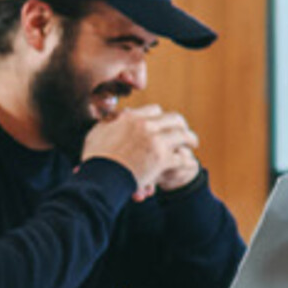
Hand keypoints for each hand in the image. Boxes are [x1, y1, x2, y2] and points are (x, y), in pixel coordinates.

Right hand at [81, 105, 201, 201]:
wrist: (100, 177)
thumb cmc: (95, 158)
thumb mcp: (97, 133)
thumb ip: (109, 122)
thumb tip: (115, 115)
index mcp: (133, 118)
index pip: (155, 110)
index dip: (161, 116)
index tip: (164, 122)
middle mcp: (147, 126)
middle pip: (174, 119)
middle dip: (181, 125)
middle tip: (184, 130)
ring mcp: (157, 142)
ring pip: (183, 136)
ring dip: (190, 140)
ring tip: (192, 144)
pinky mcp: (163, 159)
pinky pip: (182, 158)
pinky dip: (188, 161)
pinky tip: (190, 163)